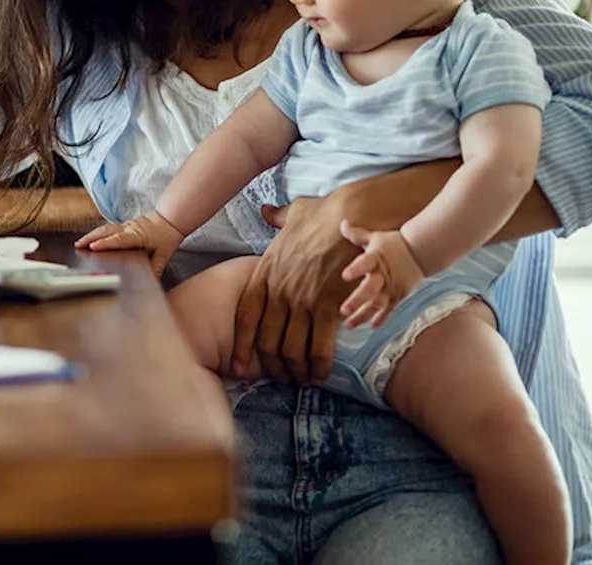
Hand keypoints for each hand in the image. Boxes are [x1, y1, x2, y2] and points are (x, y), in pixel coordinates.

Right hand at [75, 211, 184, 278]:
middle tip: (78, 245)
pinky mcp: (124, 225)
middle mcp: (129, 228)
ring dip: (91, 235)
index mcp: (138, 235)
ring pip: (105, 228)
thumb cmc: (167, 235)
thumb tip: (151, 280)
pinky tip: (91, 239)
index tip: (93, 247)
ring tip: (80, 243)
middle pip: (106, 231)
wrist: (170, 219)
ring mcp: (126, 225)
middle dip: (90, 238)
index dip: (105, 243)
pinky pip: (108, 228)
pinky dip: (97, 233)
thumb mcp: (164, 254)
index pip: (119, 239)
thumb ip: (157, 268)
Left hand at [231, 196, 359, 384]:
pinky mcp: (328, 306)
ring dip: (296, 370)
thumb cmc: (325, 214)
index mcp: (265, 272)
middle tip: (282, 377)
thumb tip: (266, 211)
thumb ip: (276, 218)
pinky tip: (321, 373)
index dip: (241, 345)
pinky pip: (319, 346)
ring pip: (291, 349)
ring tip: (302, 380)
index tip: (238, 365)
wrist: (353, 215)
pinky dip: (319, 365)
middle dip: (272, 365)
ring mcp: (302, 300)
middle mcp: (279, 290)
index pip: (245, 317)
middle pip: (267, 340)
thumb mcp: (292, 213)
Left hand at [338, 221, 423, 328]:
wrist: (421, 252)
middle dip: (357, 300)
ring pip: (377, 303)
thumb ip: (357, 234)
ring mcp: (392, 287)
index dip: (355, 269)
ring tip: (349, 324)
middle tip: (343, 310)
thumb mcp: (375, 237)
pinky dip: (381, 317)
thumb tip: (342, 223)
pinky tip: (371, 326)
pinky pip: (389, 309)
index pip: (365, 263)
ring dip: (363, 314)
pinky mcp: (399, 295)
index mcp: (376, 258)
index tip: (344, 276)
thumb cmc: (394, 243)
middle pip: (370, 289)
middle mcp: (384, 274)